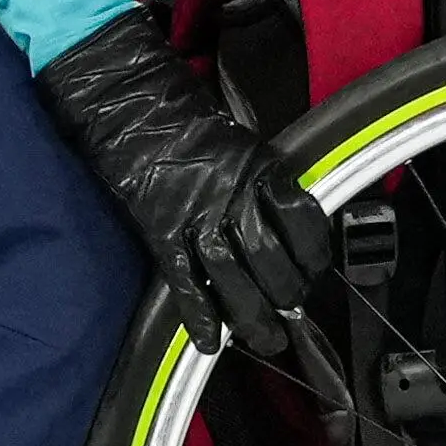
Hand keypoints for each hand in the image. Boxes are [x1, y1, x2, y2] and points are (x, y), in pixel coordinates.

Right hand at [38, 10, 333, 362]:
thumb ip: (261, 178)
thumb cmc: (185, 115)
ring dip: (252, 314)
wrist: (130, 103)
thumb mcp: (241, 139)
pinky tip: (208, 342)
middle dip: (287, 292)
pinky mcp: (160, 230)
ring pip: (232, 276)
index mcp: (260, 168)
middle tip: (293, 311)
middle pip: (270, 256)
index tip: (315, 268)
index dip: (313, 250)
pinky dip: (198, 314)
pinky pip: (184, 279)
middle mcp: (233, 195)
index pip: (301, 217)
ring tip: (267, 339)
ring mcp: (195, 215)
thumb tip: (282, 216)